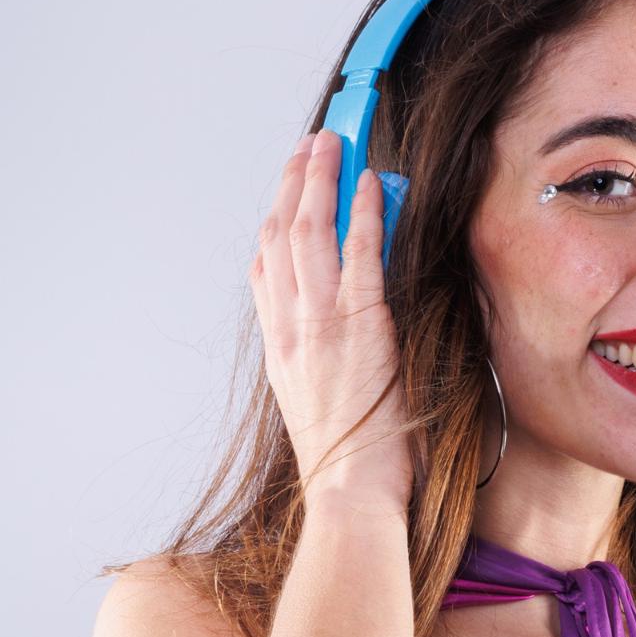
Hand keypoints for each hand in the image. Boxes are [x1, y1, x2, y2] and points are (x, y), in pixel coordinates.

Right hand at [249, 128, 412, 515]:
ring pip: (310, 232)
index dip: (273, 224)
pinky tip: (370, 185)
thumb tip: (340, 336)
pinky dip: (363, 213)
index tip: (285, 196)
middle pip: (280, 237)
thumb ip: (321, 361)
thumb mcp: (316, 405)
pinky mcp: (362, 326)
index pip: (264, 272)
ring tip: (332, 144)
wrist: (349, 492)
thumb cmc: (346, 461)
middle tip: (308, 147)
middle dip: (293, 184)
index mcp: (280, 349)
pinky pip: (361, 254)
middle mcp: (292, 329)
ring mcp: (322, 325)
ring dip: (321, 180)